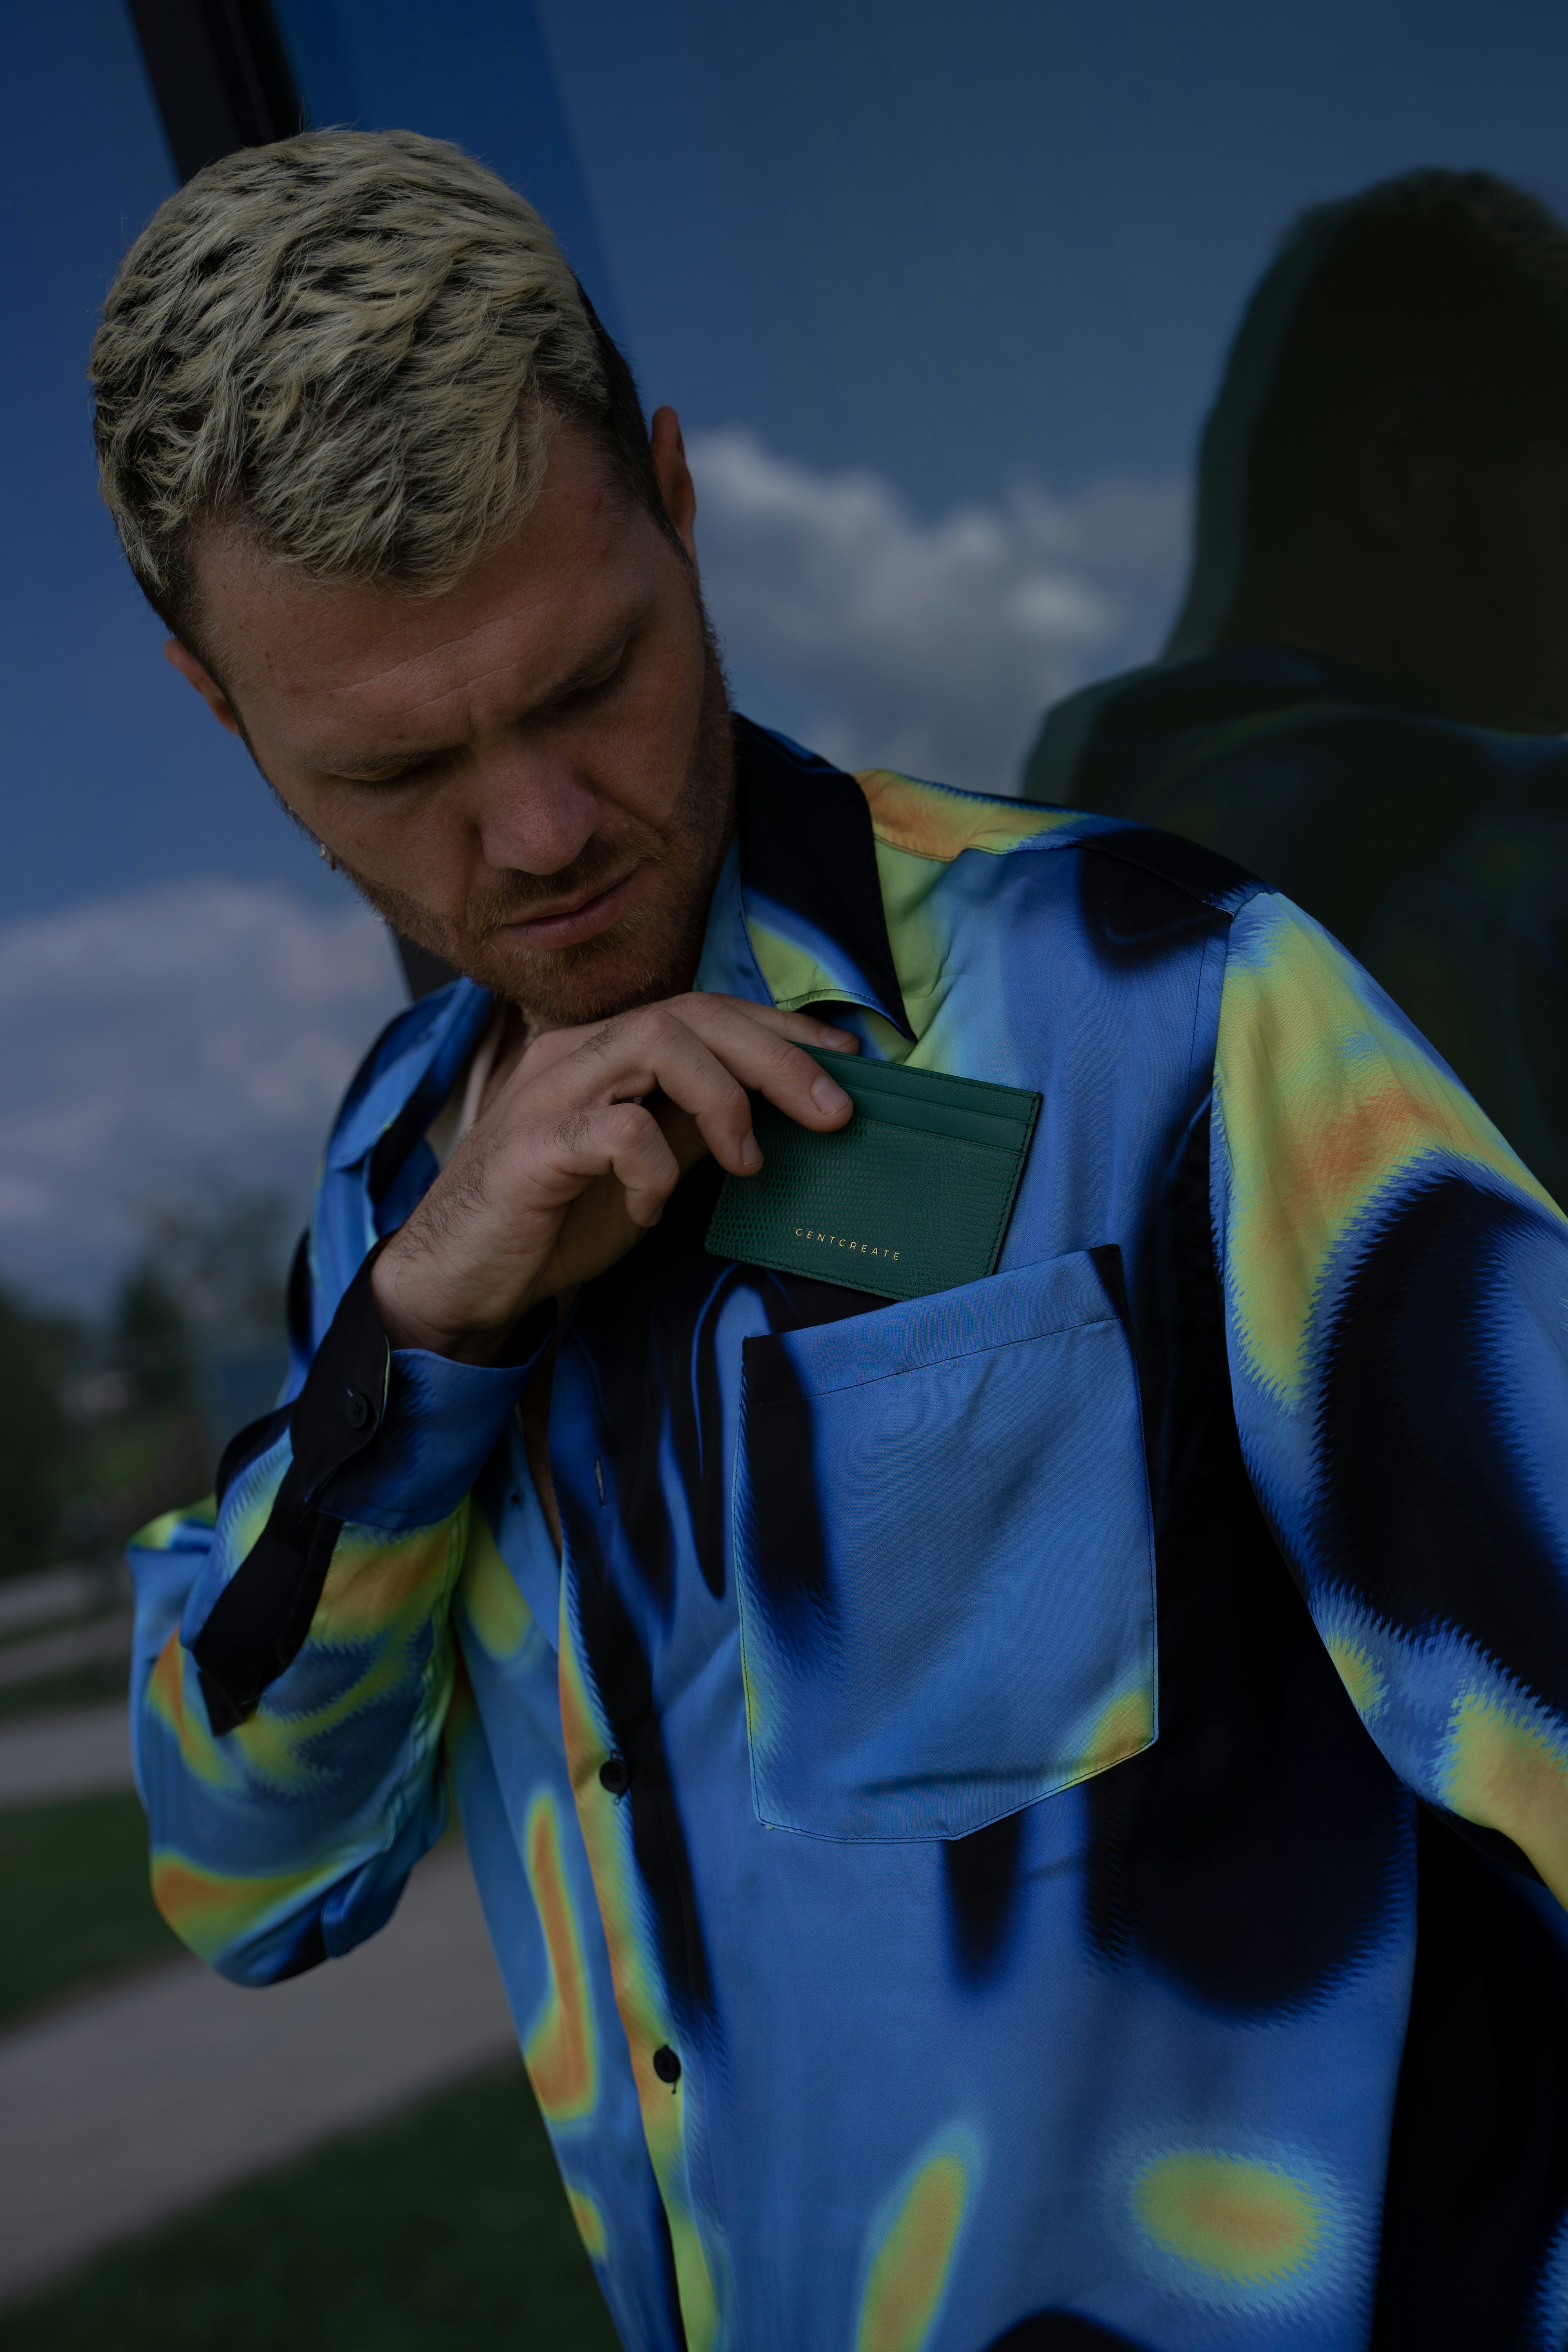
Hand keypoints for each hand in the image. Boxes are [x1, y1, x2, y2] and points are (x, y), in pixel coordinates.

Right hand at [371, 993, 858, 1361]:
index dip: (783, 1030)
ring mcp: (550, 1093)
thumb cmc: (556, 1219)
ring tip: (748, 1162)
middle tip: (835, 1113)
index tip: (850, 1061)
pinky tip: (649, 1208)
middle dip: (779, 1058)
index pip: (706, 1010)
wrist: (460, 1277)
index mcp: (605, 1049)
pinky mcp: (532, 1147)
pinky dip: (653, 1170)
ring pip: (657, 1043)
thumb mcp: (650, 1166)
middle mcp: (576, 1053)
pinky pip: (617, 1130)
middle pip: (693, 1014)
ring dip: (725, 1099)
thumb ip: (700, 1126)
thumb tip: (784, 1105)